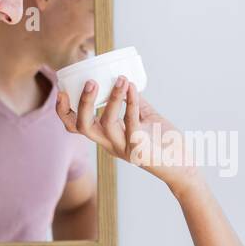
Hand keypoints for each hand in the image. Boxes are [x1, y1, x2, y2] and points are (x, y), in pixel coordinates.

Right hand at [56, 75, 198, 194]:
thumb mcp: (144, 118)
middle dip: (82, 104)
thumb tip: (125, 80)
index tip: (61, 91)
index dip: (63, 111)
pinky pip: (131, 123)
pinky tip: (132, 88)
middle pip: (82, 127)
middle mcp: (110, 144)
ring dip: (112, 99)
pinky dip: (131, 102)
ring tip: (120, 80)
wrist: (183, 166)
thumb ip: (133, 102)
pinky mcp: (139, 149)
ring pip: (106, 124)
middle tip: (90, 82)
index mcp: (106, 137)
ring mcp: (124, 148)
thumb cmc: (163, 141)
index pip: (75, 127)